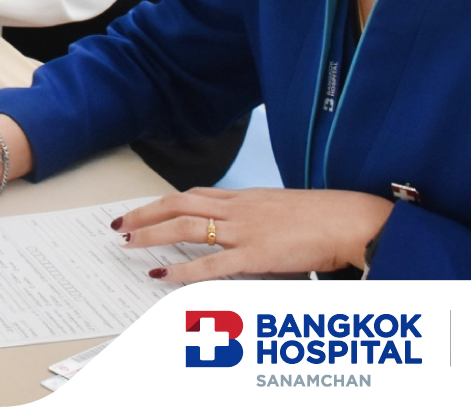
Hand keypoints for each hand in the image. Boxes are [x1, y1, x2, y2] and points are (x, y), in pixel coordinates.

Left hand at [114, 187, 394, 282]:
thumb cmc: (323, 218)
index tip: (144, 210)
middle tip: (119, 225)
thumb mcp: (282, 210)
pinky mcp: (257, 254)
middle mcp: (239, 209)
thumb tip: (238, 231)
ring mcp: (246, 230)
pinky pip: (212, 263)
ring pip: (187, 226)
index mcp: (245, 198)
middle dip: (145, 214)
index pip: (193, 194)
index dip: (163, 203)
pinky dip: (184, 269)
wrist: (350, 220)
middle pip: (179, 204)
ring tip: (130, 244)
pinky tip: (164, 274)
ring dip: (153, 235)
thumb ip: (256, 218)